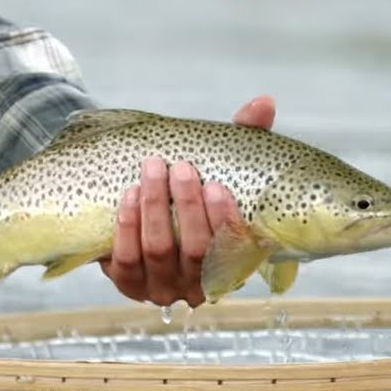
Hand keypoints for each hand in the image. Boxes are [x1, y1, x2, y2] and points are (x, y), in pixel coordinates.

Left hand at [99, 95, 276, 307]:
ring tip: (151, 171)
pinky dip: (127, 226)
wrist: (141, 217)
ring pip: (159, 251)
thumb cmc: (192, 194)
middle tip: (179, 169)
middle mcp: (199, 283)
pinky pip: (125, 260)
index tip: (216, 186)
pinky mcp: (127, 283)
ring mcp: (161, 287)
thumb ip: (245, 139)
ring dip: (154, 209)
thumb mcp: (220, 169)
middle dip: (186, 208)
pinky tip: (130, 196)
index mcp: (231, 261)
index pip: (234, 251)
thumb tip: (264, 103)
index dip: (225, 221)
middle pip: (195, 251)